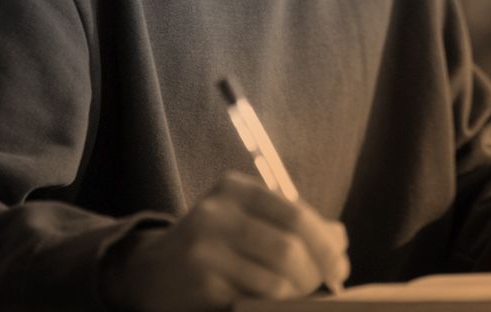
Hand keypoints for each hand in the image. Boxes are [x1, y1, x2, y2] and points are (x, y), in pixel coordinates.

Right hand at [100, 172, 349, 311]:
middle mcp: (216, 214)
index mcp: (235, 189)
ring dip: (295, 296)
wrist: (150, 271)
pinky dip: (270, 307)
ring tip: (294, 298)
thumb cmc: (214, 244)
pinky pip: (253, 302)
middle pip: (289, 250)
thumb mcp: (248, 219)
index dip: (326, 245)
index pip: (296, 215)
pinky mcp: (199, 286)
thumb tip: (340, 239)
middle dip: (314, 275)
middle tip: (321, 288)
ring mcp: (204, 251)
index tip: (341, 269)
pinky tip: (266, 305)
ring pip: (275, 282)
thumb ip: (294, 223)